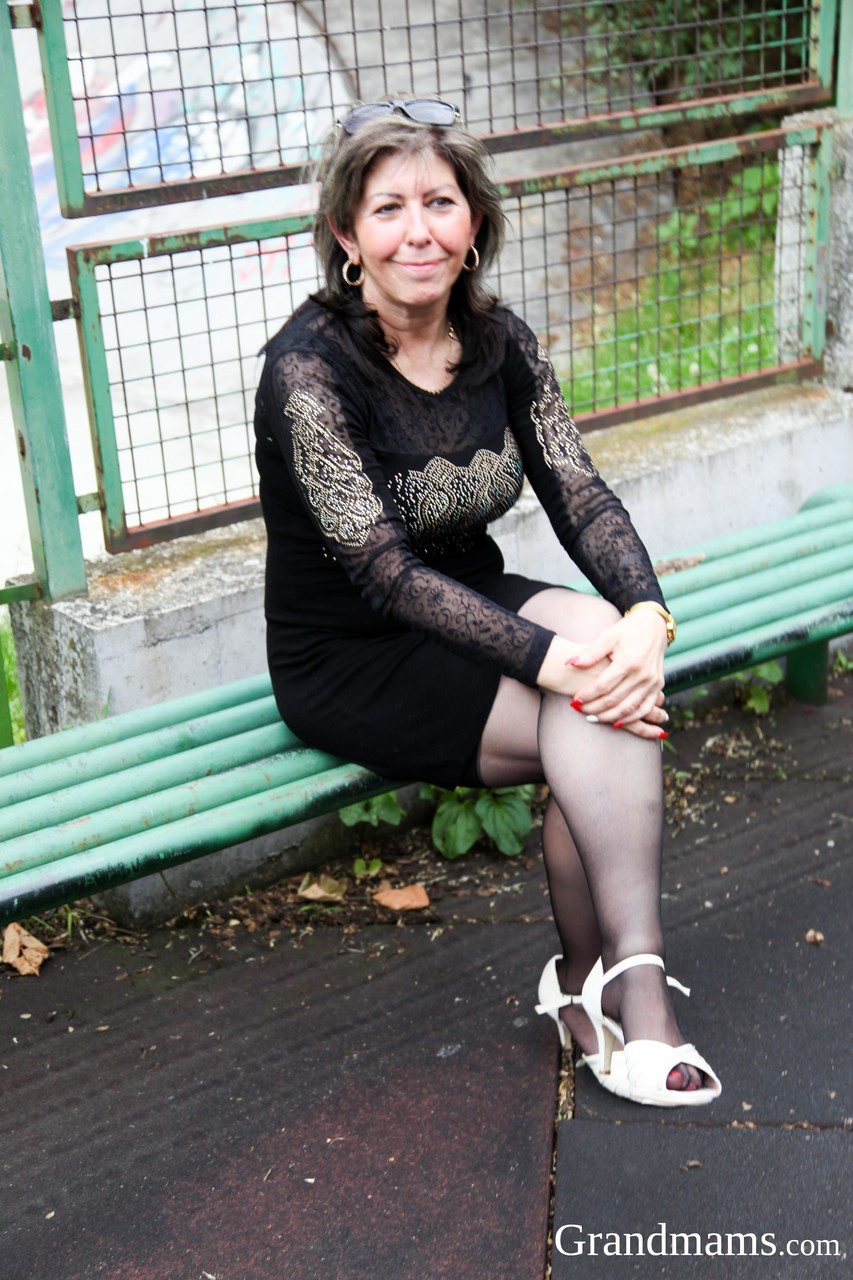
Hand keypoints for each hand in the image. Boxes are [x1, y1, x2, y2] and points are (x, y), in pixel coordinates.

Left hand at [566, 609, 668, 739]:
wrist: (653, 627)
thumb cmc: (626, 631)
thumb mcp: (608, 636)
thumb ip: (591, 652)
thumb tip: (571, 663)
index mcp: (628, 662)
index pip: (603, 686)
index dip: (587, 695)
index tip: (575, 701)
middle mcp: (642, 675)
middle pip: (614, 700)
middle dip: (595, 708)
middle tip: (580, 710)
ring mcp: (652, 682)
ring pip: (628, 708)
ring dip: (609, 717)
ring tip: (593, 718)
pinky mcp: (658, 686)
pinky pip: (644, 708)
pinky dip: (630, 718)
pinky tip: (615, 722)